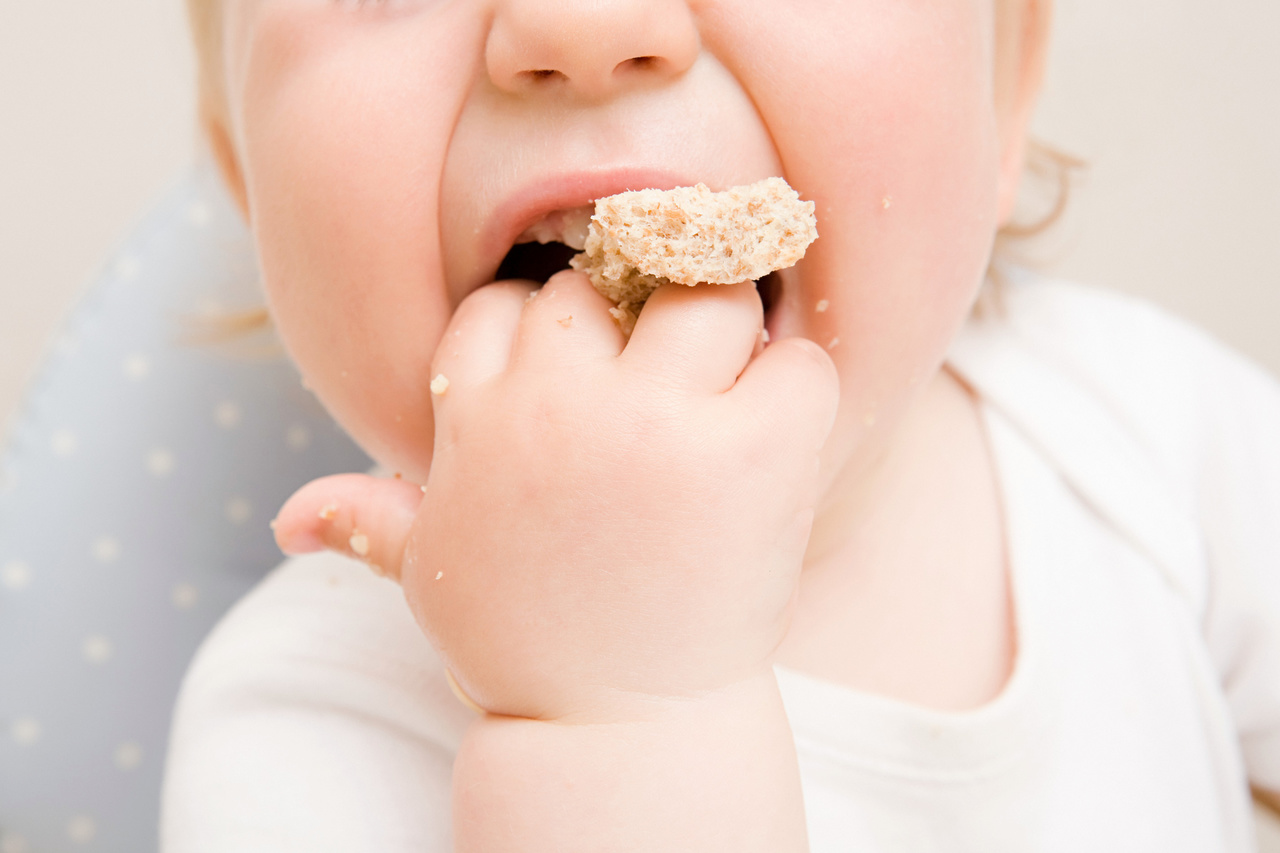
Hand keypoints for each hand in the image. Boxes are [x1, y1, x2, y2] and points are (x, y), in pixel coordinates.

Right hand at [274, 270, 837, 723]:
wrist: (616, 729)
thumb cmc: (527, 643)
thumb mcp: (433, 575)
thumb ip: (369, 522)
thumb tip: (288, 516)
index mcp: (477, 417)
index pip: (504, 306)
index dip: (546, 335)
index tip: (578, 378)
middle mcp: (559, 403)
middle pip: (604, 288)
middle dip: (629, 326)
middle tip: (660, 390)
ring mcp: (658, 422)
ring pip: (707, 299)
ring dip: (723, 337)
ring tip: (723, 400)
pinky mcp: (751, 452)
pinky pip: (799, 363)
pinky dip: (799, 386)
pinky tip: (773, 438)